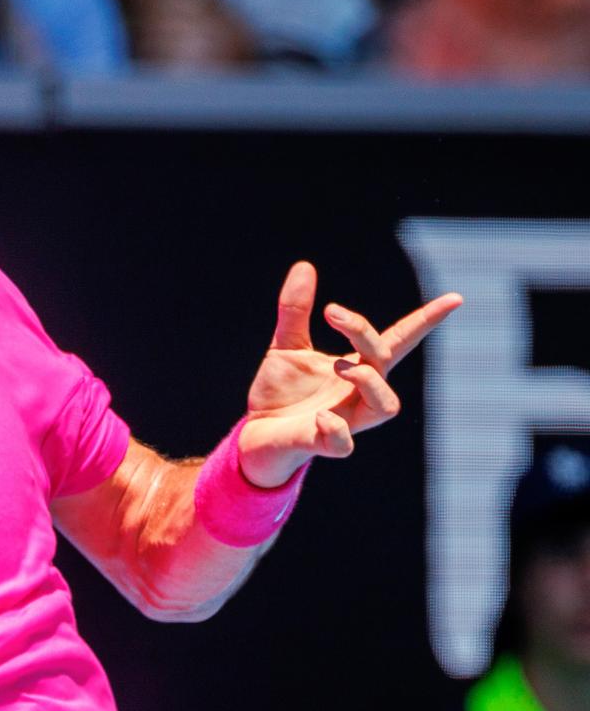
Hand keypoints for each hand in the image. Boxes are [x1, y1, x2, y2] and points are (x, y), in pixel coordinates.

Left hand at [237, 261, 461, 486]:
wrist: (256, 434)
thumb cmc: (281, 392)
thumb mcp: (286, 345)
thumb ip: (295, 311)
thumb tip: (304, 266)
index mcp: (357, 367)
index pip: (398, 340)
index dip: (425, 321)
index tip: (455, 298)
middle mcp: (359, 393)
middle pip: (385, 361)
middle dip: (365, 334)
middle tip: (331, 313)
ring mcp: (346, 419)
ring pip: (386, 407)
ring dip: (369, 380)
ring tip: (340, 366)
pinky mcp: (323, 443)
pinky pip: (344, 444)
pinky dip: (336, 428)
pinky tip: (321, 416)